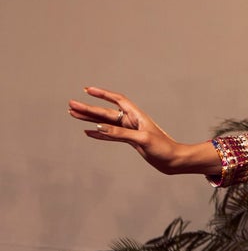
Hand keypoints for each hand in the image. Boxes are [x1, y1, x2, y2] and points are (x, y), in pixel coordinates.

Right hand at [67, 87, 185, 173]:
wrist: (173, 161)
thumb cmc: (163, 148)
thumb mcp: (141, 139)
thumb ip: (120, 133)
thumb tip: (100, 127)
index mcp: (137, 116)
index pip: (117, 100)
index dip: (102, 94)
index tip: (87, 90)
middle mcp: (132, 121)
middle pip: (106, 112)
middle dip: (88, 108)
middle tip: (71, 105)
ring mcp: (129, 131)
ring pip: (105, 123)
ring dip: (90, 119)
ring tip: (73, 114)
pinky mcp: (130, 141)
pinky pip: (110, 135)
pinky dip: (98, 133)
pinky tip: (88, 132)